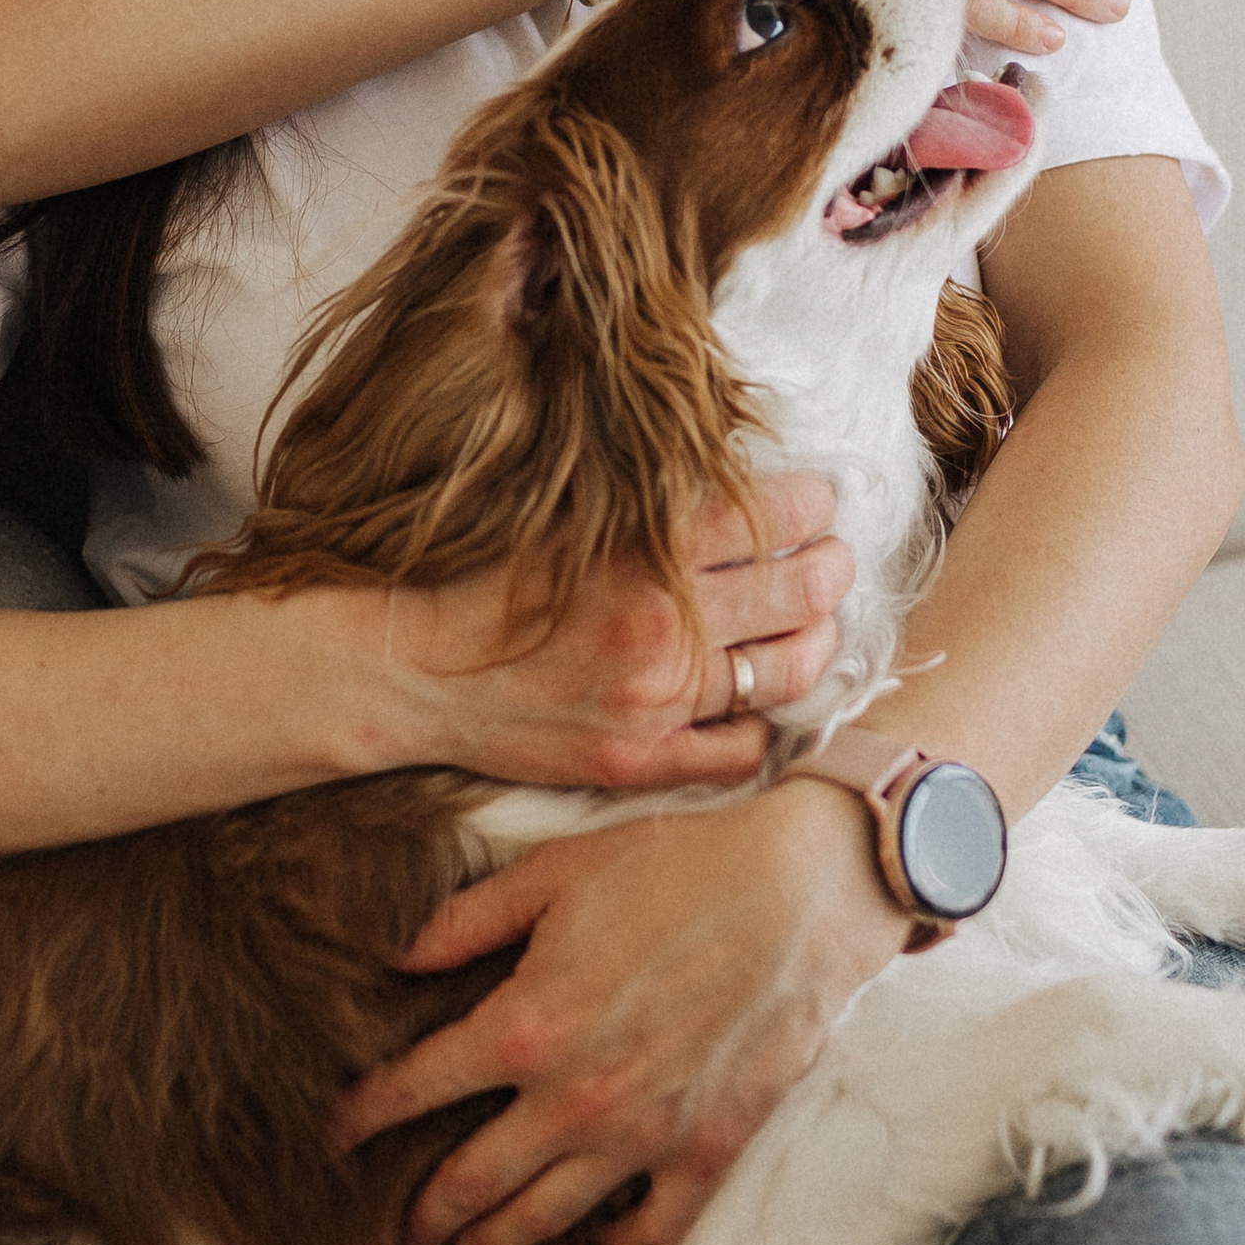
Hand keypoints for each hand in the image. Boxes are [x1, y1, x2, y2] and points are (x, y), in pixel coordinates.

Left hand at [329, 778, 898, 1244]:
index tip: (328, 1137)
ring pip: (545, 1220)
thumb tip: (397, 959)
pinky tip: (593, 1229)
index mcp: (526, 1025)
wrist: (805, 889)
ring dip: (492, 1241)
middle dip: (418, 1216)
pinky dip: (614, 1242)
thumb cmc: (678, 865)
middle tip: (390, 1236)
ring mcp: (644, 1136)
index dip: (359, 1116)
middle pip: (469, 1183)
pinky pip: (649, 1228)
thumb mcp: (557, 870)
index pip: (413, 1088)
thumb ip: (468, 921)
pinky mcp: (709, 1151)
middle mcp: (574, 1099)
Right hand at [366, 471, 853, 795]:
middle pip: (800, 588)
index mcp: (647, 547)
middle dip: (833, 565)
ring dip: (821, 640)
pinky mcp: (639, 759)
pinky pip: (743, 748)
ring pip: (791, 670)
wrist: (408, 669)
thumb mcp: (568, 518)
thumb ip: (651, 507)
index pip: (774, 513)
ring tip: (820, 623)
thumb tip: (736, 485)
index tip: (819, 500)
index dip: (813, 503)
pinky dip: (767, 722)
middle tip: (837, 556)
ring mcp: (657, 698)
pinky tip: (764, 699)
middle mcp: (664, 623)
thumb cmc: (480, 579)